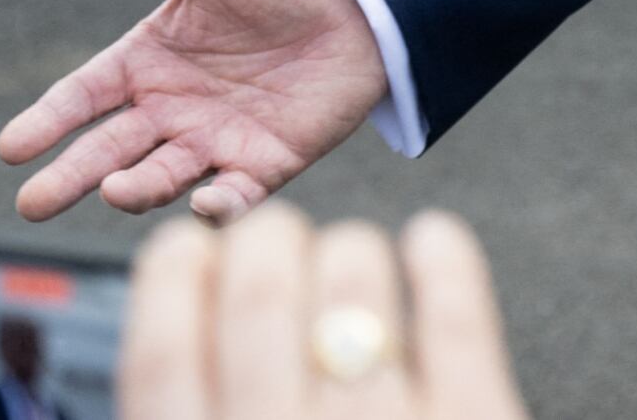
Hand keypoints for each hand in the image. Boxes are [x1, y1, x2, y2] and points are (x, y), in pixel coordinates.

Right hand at [0, 0, 387, 221]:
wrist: (365, 0)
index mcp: (148, 61)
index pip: (83, 97)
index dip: (47, 121)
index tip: (11, 148)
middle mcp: (171, 108)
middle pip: (107, 151)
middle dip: (68, 178)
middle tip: (32, 204)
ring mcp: (214, 140)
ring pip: (160, 178)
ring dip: (135, 189)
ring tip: (115, 189)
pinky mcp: (264, 163)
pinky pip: (234, 195)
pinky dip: (217, 206)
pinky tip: (203, 201)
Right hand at [119, 206, 528, 419]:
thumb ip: (198, 414)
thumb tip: (181, 361)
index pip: (160, 351)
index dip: (169, 283)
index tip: (181, 247)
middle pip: (257, 298)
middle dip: (259, 246)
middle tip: (269, 236)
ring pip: (351, 288)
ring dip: (342, 251)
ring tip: (344, 251)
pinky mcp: (477, 419)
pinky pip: (457, 319)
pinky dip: (443, 262)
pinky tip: (433, 237)